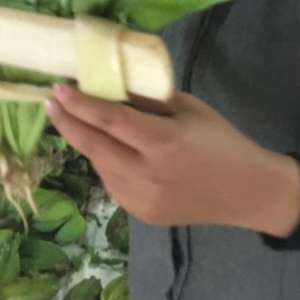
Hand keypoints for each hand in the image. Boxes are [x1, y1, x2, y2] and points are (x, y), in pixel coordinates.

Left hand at [46, 85, 299, 236]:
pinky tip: (110, 150)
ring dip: (87, 143)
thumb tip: (111, 85)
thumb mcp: (188, 108)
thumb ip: (147, 99)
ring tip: (80, 122)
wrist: (248, 192)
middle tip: (50, 102)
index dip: (79, 104)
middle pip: (94, 145)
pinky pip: (113, 183)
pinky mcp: (142, 214)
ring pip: (100, 166)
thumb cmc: (221, 140)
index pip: (109, 119)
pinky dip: (106, 163)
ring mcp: (142, 199)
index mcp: (162, 141)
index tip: (58, 89)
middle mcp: (147, 173)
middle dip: (67, 123)